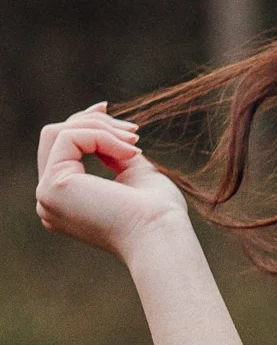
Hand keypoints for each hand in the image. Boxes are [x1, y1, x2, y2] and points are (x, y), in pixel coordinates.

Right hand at [35, 103, 187, 260]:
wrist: (162, 236)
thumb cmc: (157, 213)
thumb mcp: (133, 173)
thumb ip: (112, 153)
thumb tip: (105, 129)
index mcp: (65, 203)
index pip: (60, 150)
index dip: (82, 124)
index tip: (110, 108)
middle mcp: (49, 202)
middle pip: (54, 138)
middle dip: (94, 123)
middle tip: (133, 130)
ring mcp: (47, 196)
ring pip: (60, 133)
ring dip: (101, 128)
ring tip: (134, 141)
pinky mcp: (53, 187)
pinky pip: (70, 138)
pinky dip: (103, 137)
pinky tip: (130, 152)